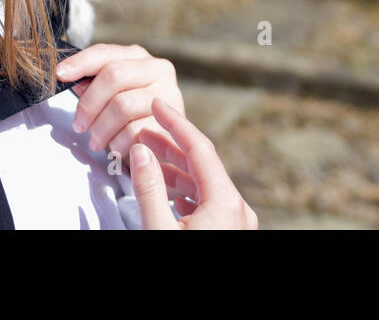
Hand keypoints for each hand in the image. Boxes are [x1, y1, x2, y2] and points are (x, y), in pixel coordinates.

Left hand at [54, 44, 184, 163]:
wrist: (161, 144)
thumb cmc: (130, 116)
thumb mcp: (110, 94)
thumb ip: (92, 83)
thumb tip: (69, 78)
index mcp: (139, 57)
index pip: (105, 53)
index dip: (80, 62)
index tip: (59, 75)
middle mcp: (158, 69)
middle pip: (113, 75)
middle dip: (89, 103)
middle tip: (79, 125)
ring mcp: (167, 95)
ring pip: (122, 105)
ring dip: (101, 129)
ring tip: (96, 141)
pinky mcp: (170, 123)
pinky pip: (133, 131)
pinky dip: (117, 143)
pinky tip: (116, 147)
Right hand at [130, 98, 257, 229]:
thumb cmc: (180, 274)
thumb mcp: (159, 229)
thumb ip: (150, 189)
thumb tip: (140, 152)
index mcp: (226, 202)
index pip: (199, 147)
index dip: (175, 122)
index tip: (157, 104)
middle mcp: (238, 209)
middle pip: (202, 164)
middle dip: (171, 146)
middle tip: (143, 133)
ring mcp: (237, 223)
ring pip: (205, 185)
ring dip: (176, 171)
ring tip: (148, 161)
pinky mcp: (229, 233)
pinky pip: (208, 204)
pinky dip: (186, 193)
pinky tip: (170, 194)